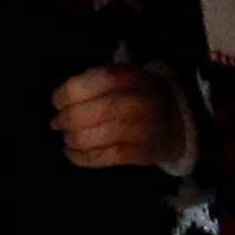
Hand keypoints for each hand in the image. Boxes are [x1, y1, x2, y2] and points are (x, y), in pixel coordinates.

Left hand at [51, 65, 187, 168]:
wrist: (178, 121)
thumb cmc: (141, 94)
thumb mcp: (126, 77)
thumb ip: (98, 81)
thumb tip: (63, 97)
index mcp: (135, 78)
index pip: (99, 82)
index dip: (71, 92)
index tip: (56, 101)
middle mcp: (141, 103)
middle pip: (95, 112)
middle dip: (68, 119)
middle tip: (56, 122)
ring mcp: (144, 130)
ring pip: (98, 137)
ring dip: (73, 139)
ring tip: (66, 137)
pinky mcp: (142, 155)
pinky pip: (105, 158)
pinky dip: (82, 158)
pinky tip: (71, 153)